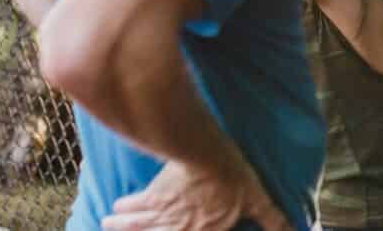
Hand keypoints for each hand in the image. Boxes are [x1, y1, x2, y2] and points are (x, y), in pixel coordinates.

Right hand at [102, 159, 289, 230]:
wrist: (207, 158)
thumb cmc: (235, 180)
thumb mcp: (257, 200)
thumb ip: (273, 219)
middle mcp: (176, 229)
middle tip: (113, 228)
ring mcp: (162, 213)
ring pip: (136, 225)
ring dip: (123, 226)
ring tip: (109, 223)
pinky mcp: (154, 193)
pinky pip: (135, 204)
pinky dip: (125, 207)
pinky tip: (118, 205)